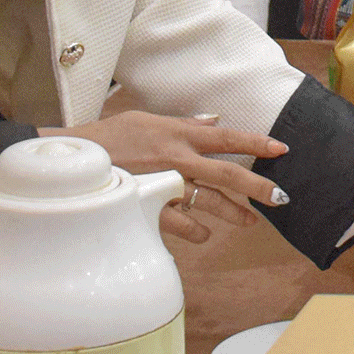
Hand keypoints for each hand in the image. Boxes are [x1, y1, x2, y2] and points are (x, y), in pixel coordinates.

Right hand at [47, 111, 286, 243]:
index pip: (226, 137)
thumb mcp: (146, 120)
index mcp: (178, 135)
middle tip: (282, 197)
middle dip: (258, 187)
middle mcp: (177, 160)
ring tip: (249, 222)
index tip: (281, 149)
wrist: (71, 163)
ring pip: (210, 203)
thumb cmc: (107, 137)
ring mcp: (164, 186)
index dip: (256, 143)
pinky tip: (204, 233)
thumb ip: (183, 123)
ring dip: (233, 214)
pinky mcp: (150, 210)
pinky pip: (183, 225)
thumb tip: (212, 120)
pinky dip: (197, 231)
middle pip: (227, 174)